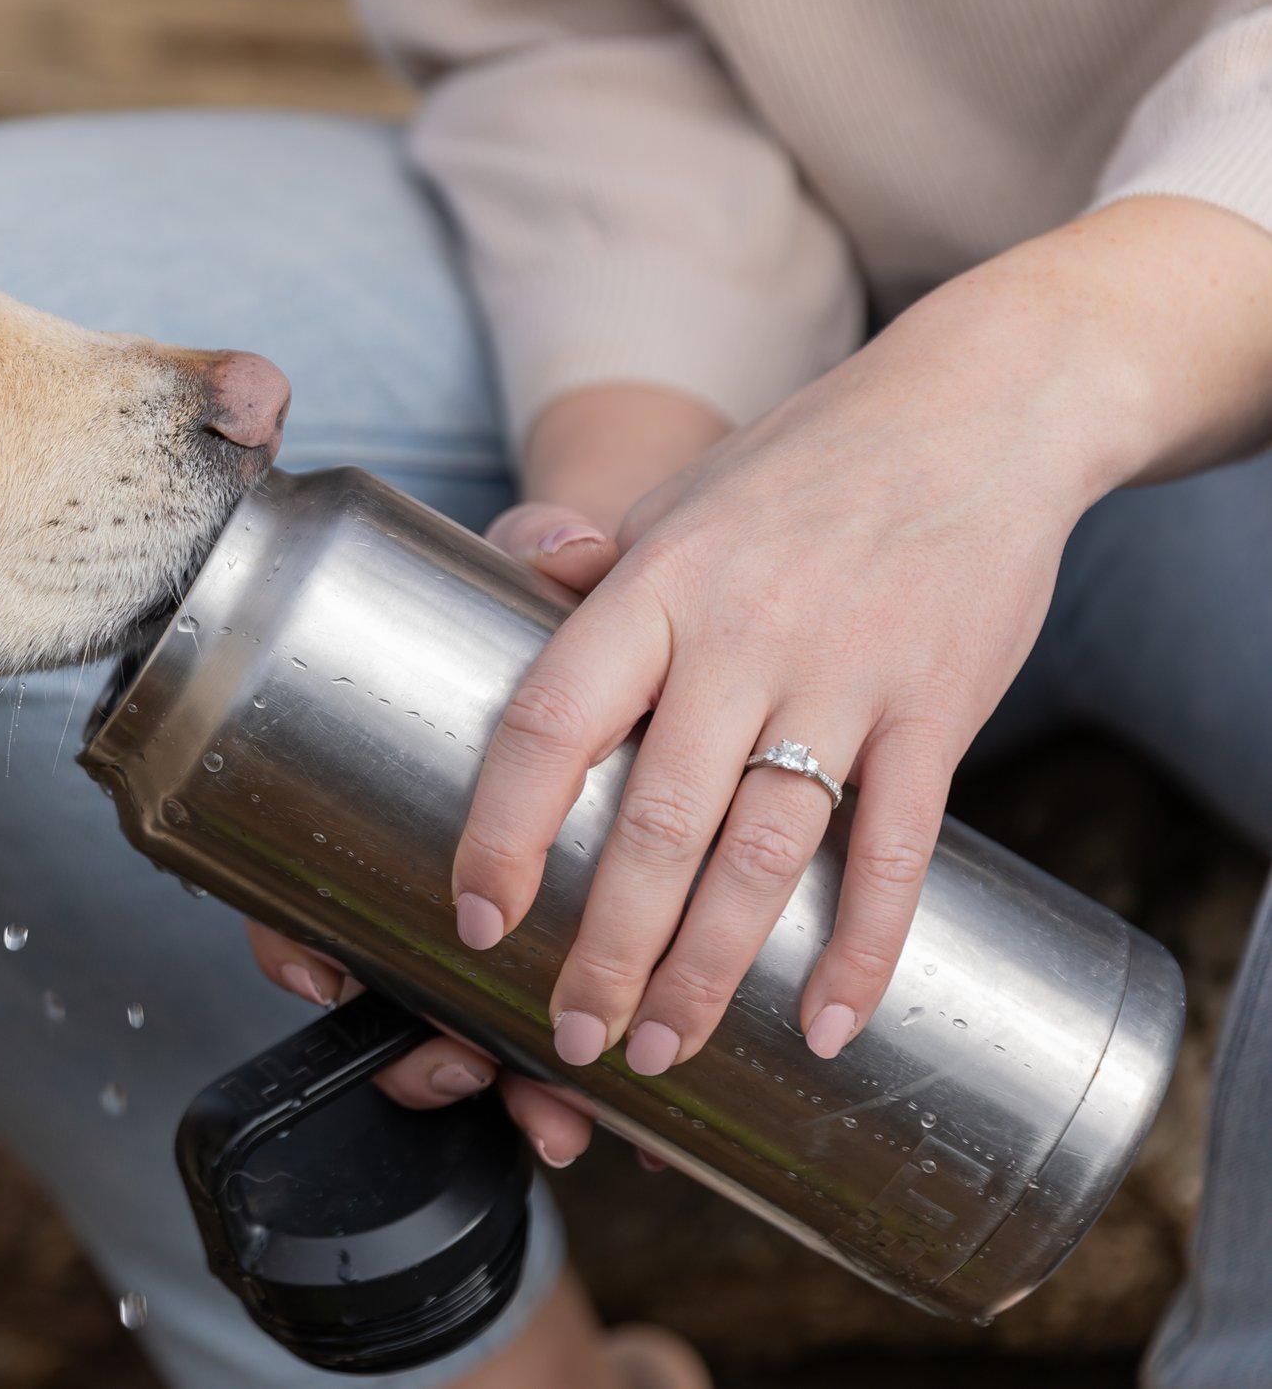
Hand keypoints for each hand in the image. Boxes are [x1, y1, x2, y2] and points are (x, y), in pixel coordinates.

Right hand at [242, 496, 642, 1169]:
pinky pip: (541, 1046)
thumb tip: (561, 546)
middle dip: (422, 1046)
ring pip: (465, 1035)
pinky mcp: (570, 955)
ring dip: (500, 1094)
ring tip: (551, 1119)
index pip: (296, 877)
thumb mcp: (569, 574)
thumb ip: (557, 555)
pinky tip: (595, 1125)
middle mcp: (429, 871)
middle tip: (459, 1068)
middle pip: (386, 984)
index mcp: (394, 788)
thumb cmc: (597, 613)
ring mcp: (497, 927)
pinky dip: (563, 1095)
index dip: (293, 941)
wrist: (680, 635)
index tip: (324, 972)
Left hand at [447, 232, 1185, 1079]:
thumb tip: (510, 572)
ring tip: (664, 1049)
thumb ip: (592, 563)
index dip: (503, 830)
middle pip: (658, 822)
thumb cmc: (803, 463)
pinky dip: (862, 947)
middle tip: (570, 1040)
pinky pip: (897, 851)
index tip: (478, 919)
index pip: (551, 722)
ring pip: (765, 853)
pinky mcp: (938, 711)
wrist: (981, 410)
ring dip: (709, 969)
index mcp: (656, 586)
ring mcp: (845, 678)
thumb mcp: (677, 496)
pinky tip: (821, 1025)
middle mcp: (743, 638)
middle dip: (606, 949)